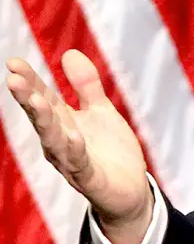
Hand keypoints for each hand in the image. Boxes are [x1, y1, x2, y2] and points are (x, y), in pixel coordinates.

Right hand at [6, 51, 151, 243]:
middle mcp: (60, 142)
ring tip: (37, 100)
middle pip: (41, 117)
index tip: (13, 61)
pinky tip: (73, 136)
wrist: (130, 190)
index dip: (29, 81)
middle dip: (28, 97)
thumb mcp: (101, 112)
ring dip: (45, 121)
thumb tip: (69, 53)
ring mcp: (72, 161)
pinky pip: (80, 163)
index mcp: (62, 123)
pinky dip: (75, 150)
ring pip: (54, 139)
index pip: (42, 98)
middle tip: (12, 78)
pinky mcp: (90, 179)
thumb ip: (87, 86)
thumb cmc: (110, 151)